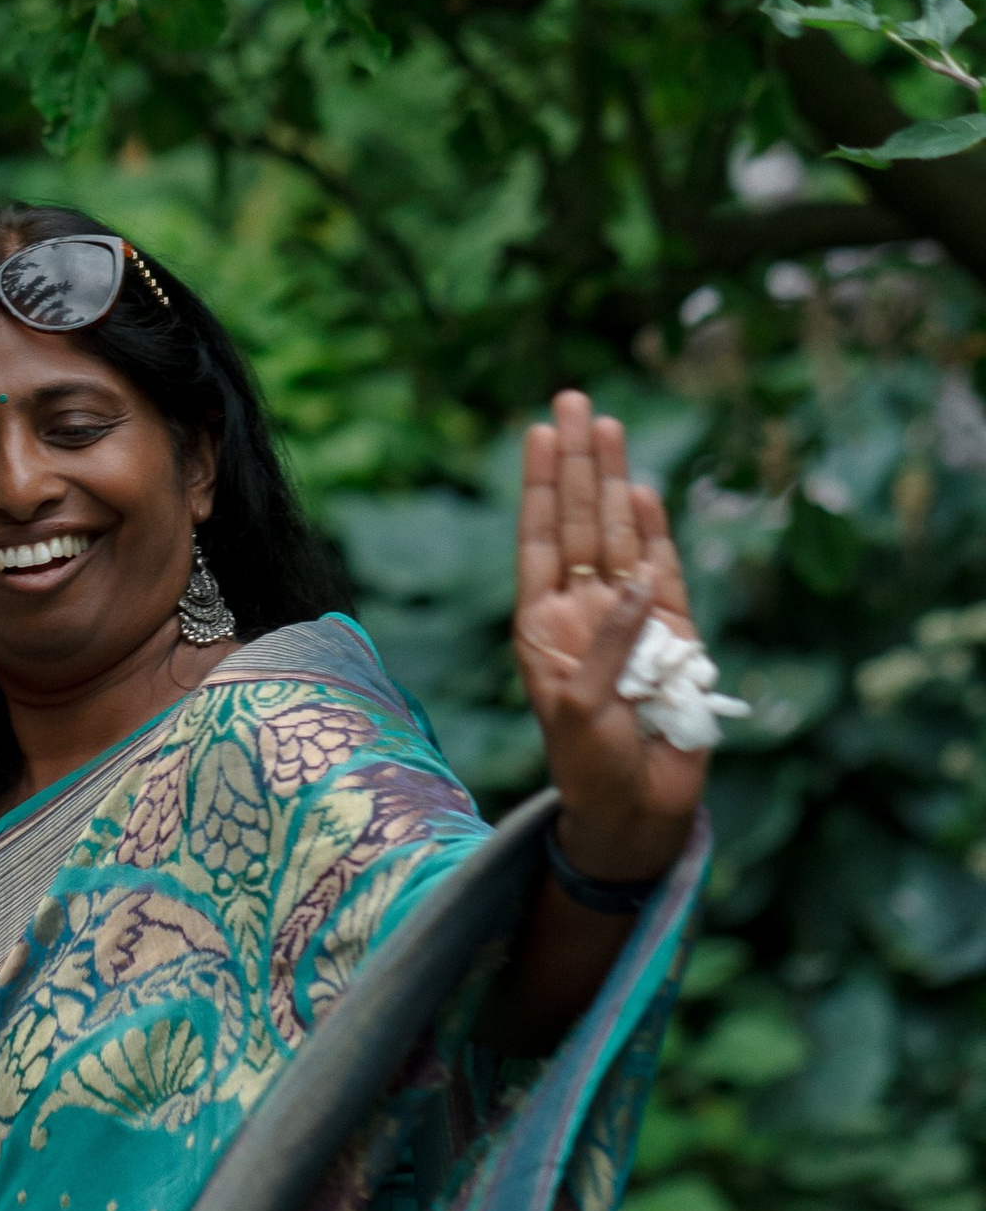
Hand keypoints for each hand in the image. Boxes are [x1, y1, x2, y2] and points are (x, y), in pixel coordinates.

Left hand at [514, 391, 707, 883]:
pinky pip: (664, 575)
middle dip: (577, 463)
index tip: (538, 432)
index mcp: (541, 626)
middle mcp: (580, 612)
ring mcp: (627, 620)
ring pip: (621, 536)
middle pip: (580, 521)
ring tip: (606, 425)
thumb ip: (604, 643)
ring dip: (614, 482)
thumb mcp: (580, 708)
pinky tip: (645, 492)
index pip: (539, 539)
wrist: (636, 809)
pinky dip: (657, 535)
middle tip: (573, 400)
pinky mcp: (673, 638)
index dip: (542, 485)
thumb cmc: (591, 767)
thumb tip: (633, 582)